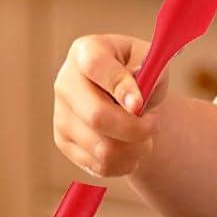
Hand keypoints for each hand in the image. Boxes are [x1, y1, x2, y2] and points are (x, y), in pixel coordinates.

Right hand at [53, 34, 168, 177]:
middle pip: (97, 116)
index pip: (96, 66)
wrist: (129, 96)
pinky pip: (100, 165)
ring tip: (147, 136)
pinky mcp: (64, 142)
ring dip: (137, 148)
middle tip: (155, 124)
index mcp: (87, 51)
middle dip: (136, 128)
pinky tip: (134, 148)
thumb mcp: (154, 62)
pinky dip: (127, 162)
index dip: (120, 87)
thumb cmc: (142, 73)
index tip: (140, 104)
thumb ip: (152, 70)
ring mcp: (61, 114)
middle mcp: (66, 81)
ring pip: (102, 147)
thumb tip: (140, 85)